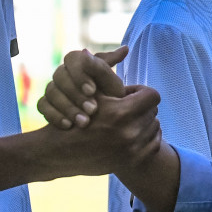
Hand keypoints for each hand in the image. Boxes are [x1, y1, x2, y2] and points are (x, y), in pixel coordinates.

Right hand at [37, 47, 127, 128]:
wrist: (103, 119)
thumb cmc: (110, 97)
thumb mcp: (113, 84)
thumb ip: (111, 69)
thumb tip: (125, 49)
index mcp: (80, 62)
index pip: (73, 58)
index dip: (80, 74)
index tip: (93, 90)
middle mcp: (64, 72)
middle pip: (60, 76)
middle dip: (76, 94)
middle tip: (92, 110)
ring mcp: (53, 87)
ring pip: (51, 91)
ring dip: (68, 107)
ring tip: (84, 122)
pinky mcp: (46, 102)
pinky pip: (42, 105)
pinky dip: (54, 115)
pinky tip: (69, 125)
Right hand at [38, 84, 161, 174]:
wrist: (57, 153)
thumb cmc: (73, 115)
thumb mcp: (90, 92)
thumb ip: (107, 72)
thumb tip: (124, 49)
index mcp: (121, 113)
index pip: (152, 95)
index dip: (140, 92)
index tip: (129, 94)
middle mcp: (130, 133)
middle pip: (153, 111)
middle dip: (141, 107)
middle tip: (127, 108)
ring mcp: (132, 150)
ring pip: (154, 127)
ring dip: (144, 122)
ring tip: (127, 121)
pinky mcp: (133, 162)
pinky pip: (154, 145)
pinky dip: (146, 138)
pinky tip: (133, 134)